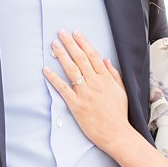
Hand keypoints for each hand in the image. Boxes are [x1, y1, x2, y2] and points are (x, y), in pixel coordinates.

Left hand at [44, 30, 128, 151]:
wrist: (116, 133)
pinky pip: (63, 88)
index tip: (76, 33)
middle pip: (81, 59)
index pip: (93, 56)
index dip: (84, 43)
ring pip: (72, 69)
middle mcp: (95, 83)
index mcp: (106, 79)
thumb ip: (114, 75)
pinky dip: (54, 78)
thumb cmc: (119, 114)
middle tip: (61, 33)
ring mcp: (85, 93)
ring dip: (62, 55)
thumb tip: (106, 60)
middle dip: (70, 43)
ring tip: (54, 45)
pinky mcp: (76, 104)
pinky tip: (46, 69)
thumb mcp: (122, 91)